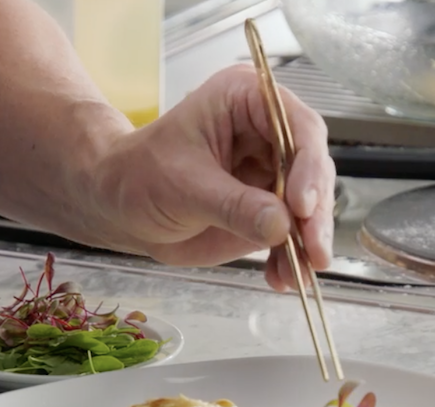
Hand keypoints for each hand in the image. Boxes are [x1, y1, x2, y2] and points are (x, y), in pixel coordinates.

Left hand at [87, 64, 335, 290]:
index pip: (297, 127)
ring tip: (297, 274)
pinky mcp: (269, 208)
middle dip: (315, 214)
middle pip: (313, 168)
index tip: (301, 206)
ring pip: (310, 206)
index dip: (308, 166)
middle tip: (312, 250)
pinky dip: (290, 259)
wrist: (119, 207)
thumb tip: (280, 224)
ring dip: (307, 244)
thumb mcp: (183, 187)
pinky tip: (281, 279)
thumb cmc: (139, 175)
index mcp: (247, 100)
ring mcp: (272, 172)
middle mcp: (267, 133)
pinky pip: (292, 234)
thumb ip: (234, 206)